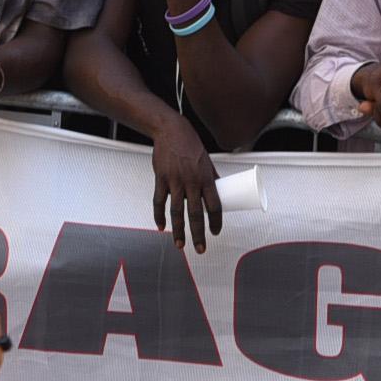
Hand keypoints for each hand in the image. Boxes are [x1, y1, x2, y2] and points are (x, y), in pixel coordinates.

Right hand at [151, 120, 222, 251]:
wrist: (171, 131)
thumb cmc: (191, 146)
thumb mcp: (207, 162)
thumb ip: (212, 178)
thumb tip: (221, 192)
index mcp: (207, 178)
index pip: (215, 206)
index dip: (216, 222)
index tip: (216, 233)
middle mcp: (191, 182)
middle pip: (196, 214)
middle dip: (198, 234)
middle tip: (201, 249)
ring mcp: (175, 181)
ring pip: (177, 212)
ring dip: (179, 231)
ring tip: (180, 245)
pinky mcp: (161, 179)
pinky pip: (159, 202)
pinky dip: (159, 216)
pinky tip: (161, 227)